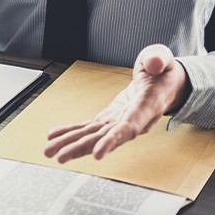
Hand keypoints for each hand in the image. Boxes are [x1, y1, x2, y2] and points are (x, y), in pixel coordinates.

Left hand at [44, 44, 190, 162]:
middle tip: (60, 156)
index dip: (113, 141)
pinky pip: (88, 128)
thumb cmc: (163, 72)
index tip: (98, 154)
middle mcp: (131, 120)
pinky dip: (70, 132)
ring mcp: (118, 122)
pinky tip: (54, 137)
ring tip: (50, 151)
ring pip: (92, 136)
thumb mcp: (162, 59)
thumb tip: (153, 64)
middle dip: (81, 147)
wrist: (164, 85)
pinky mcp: (108, 120)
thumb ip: (158, 59)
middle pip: (104, 137)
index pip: (129, 127)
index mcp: (146, 107)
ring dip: (70, 144)